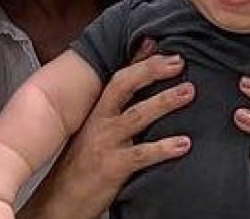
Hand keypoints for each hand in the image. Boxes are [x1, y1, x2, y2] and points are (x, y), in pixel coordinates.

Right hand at [18, 40, 193, 218]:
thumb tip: (138, 86)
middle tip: (179, 61)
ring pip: (136, 115)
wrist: (60, 200)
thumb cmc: (83, 162)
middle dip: (151, 71)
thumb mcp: (97, 129)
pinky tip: (184, 144)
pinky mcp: (112, 167)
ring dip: (164, 102)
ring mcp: (105, 143)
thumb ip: (119, 108)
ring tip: (189, 92)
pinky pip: (141, 155)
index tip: (165, 48)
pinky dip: (164, 148)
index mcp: (98, 111)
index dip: (141, 60)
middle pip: (124, 86)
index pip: (119, 77)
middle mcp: (100, 122)